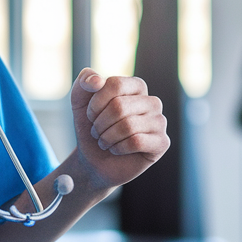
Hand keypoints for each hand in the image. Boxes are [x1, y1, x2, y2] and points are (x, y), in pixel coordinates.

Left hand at [69, 68, 168, 190]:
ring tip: (104, 141)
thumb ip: (84, 82)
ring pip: (128, 125)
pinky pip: (136, 142)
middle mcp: (152, 102)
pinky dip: (118, 148)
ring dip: (107, 137)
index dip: (96, 103)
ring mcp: (160, 122)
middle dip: (100, 123)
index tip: (90, 115)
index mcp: (136, 86)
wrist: (94, 160)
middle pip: (119, 106)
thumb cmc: (91, 128)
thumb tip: (97, 80)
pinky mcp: (162, 143)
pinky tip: (116, 150)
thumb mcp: (79, 102)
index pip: (115, 84)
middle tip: (97, 132)